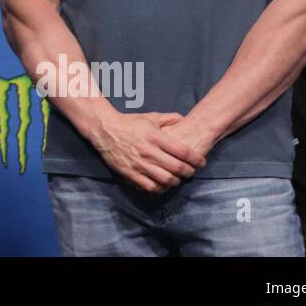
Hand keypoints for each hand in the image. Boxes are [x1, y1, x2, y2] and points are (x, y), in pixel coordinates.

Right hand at [91, 111, 206, 192]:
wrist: (105, 129)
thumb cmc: (129, 123)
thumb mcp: (150, 117)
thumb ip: (169, 118)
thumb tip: (184, 119)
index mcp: (155, 137)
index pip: (182, 151)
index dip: (196, 159)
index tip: (201, 162)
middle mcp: (148, 151)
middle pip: (177, 168)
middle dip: (189, 172)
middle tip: (191, 171)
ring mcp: (139, 164)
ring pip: (165, 180)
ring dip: (176, 181)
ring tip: (177, 178)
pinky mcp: (130, 173)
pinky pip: (150, 186)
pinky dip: (160, 188)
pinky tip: (163, 184)